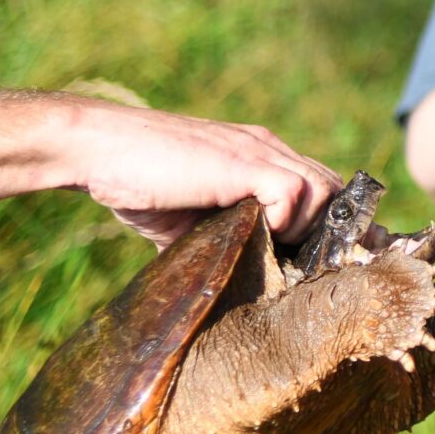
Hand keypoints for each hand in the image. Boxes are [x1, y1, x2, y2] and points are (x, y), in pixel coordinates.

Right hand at [66, 101, 342, 245]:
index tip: (330, 263)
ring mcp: (258, 152)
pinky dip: (284, 221)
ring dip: (307, 230)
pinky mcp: (244, 163)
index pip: (321, 189)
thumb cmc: (135, 181)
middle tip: (306, 269)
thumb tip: (229, 284)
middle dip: (331, 234)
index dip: (330, 227)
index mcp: (258, 158)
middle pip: (335, 190)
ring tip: (275, 252)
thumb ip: (218, 239)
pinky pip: (295, 193)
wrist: (99, 150)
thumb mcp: (187, 220)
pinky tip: (253, 234)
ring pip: (325, 192)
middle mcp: (267, 149)